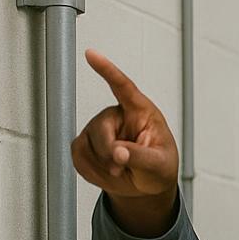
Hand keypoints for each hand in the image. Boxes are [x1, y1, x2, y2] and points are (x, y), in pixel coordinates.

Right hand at [71, 50, 178, 233]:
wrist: (146, 185)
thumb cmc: (159, 167)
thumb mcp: (159, 165)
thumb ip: (141, 157)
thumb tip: (119, 152)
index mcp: (141, 112)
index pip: (123, 87)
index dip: (107, 70)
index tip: (92, 54)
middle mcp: (118, 116)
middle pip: (100, 128)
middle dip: (108, 152)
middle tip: (120, 167)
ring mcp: (100, 129)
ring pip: (87, 144)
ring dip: (102, 165)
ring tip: (121, 171)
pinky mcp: (86, 143)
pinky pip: (79, 156)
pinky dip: (93, 171)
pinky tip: (108, 173)